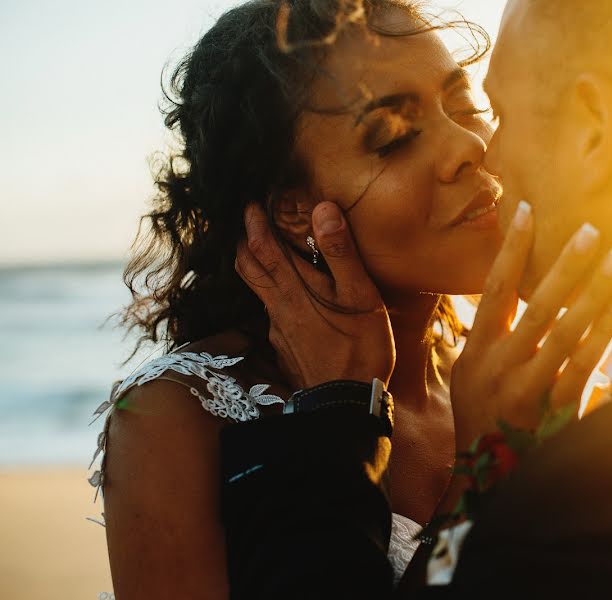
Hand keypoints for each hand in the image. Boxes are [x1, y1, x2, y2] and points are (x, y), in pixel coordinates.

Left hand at [236, 202, 394, 389]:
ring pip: (258, 292)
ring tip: (267, 255)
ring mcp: (280, 330)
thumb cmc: (359, 348)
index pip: (263, 248)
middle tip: (249, 224)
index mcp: (295, 290)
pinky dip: (274, 297)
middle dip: (244, 242)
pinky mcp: (285, 348)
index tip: (251, 203)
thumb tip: (323, 209)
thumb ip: (340, 253)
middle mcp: (279, 307)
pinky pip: (272, 314)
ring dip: (257, 268)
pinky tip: (293, 301)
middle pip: (248, 268)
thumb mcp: (360, 296)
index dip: (254, 223)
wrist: (345, 403)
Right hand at [450, 201, 611, 449]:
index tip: (525, 210)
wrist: (489, 471)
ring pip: (565, 330)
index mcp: (478, 349)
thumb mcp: (470, 371)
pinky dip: (604, 330)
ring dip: (593, 291)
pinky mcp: (555, 406)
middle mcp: (500, 364)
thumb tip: (515, 287)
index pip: (495, 288)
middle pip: (537, 305)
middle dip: (566, 265)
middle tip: (590, 231)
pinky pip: (584, 361)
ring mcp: (528, 386)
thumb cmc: (482, 411)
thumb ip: (491, 333)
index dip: (510, 249)